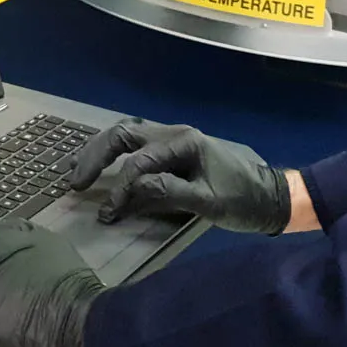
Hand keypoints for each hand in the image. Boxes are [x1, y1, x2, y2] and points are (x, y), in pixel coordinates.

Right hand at [68, 120, 292, 234]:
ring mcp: (174, 138)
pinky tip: (99, 164)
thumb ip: (169, 191)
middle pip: (123, 134)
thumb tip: (132, 188)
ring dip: (99, 150)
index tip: (107, 213)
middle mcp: (175, 133)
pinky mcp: (174, 149)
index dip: (120, 188)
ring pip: (126, 135)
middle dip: (95, 156)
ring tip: (74, 168)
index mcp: (184, 142)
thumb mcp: (209, 201)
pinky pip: (136, 144)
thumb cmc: (243, 201)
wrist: (272, 196)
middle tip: (74, 181)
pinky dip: (112, 153)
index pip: (139, 163)